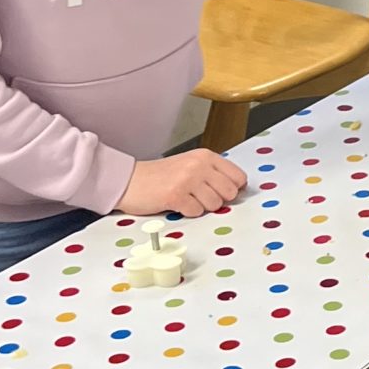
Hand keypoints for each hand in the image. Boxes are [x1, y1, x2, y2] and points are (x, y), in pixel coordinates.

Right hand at [124, 148, 246, 216]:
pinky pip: (196, 212)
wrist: (130, 180)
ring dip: (201, 207)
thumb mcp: (191, 165)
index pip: (239, 177)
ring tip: (186, 199)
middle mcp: (199, 165)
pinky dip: (187, 212)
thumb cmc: (160, 176)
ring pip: (215, 204)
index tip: (221, 192)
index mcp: (205, 156)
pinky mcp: (175, 195)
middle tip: (200, 197)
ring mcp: (187, 180)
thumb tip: (239, 190)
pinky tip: (176, 203)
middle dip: (218, 200)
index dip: (233, 189)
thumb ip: (213, 174)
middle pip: (230, 193)